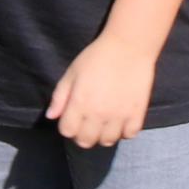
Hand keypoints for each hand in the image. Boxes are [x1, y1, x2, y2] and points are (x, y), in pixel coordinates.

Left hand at [48, 33, 156, 148]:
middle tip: (88, 123)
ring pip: (107, 141)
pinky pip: (129, 135)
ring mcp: (119, 116)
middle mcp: (98, 114)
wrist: (128, 46)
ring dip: (103, 135)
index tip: (73, 118)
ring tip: (104, 123)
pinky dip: (124, 131)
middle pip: (86, 141)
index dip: (68, 126)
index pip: (67, 131)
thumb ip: (59, 96)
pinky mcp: (137, 113)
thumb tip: (51, 117)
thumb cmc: (96, 57)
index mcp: (80, 103)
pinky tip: (121, 121)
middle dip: (82, 135)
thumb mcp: (72, 72)